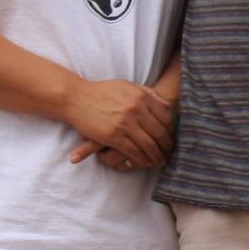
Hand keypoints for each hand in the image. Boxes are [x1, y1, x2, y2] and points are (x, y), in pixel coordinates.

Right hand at [61, 79, 175, 171]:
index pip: (165, 117)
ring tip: (160, 162)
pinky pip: (134, 151)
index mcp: (141, 97)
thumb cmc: (101, 91)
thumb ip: (148, 94)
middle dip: (166, 146)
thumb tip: (167, 105)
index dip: (171, 131)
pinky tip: (144, 163)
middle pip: (159, 133)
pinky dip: (141, 159)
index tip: (172, 139)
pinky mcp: (114, 136)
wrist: (76, 97)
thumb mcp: (127, 86)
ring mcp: (125, 123)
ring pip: (148, 145)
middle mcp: (136, 109)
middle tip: (169, 154)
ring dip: (156, 156)